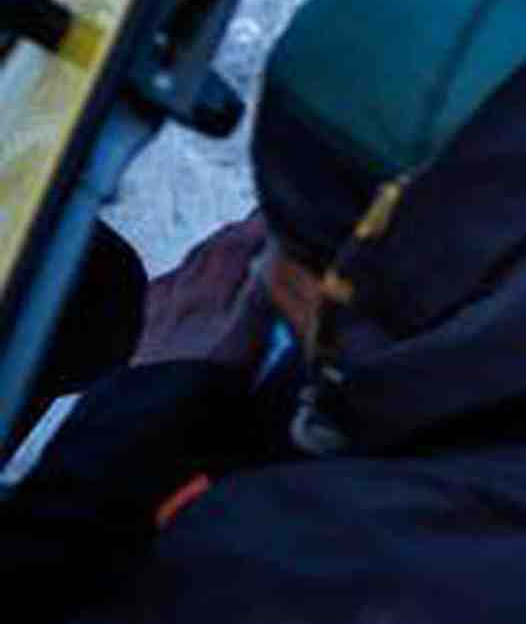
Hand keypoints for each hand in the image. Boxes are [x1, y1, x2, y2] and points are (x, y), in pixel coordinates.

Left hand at [133, 212, 272, 368]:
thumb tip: (276, 257)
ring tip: (225, 239)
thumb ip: (261, 294)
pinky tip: (179, 278)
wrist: (157, 411)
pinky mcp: (151, 329)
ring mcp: (165, 310)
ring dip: (209, 248)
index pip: (236, 246)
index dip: (257, 226)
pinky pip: (163, 288)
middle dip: (234, 232)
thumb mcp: (246, 338)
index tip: (275, 213)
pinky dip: (178, 274)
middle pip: (210, 251)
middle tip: (254, 222)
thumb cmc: (204, 381)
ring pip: (187, 266)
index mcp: (209, 294)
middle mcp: (184, 295)